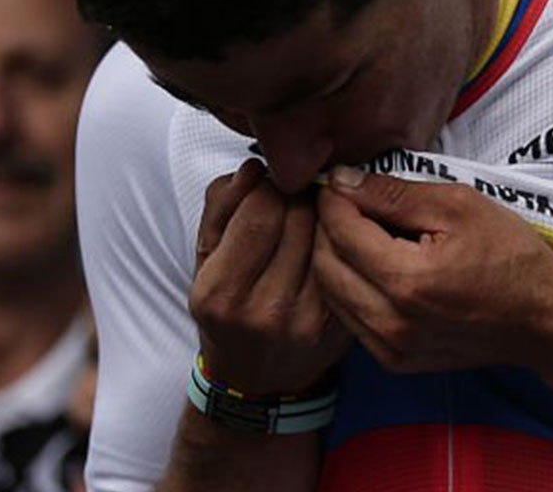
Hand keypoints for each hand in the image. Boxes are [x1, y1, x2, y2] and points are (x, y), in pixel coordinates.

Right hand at [189, 159, 350, 395]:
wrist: (255, 382)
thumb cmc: (227, 309)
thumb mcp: (205, 259)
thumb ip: (222, 206)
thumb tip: (253, 170)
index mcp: (220, 293)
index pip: (259, 213)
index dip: (270, 184)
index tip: (271, 179)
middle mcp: (264, 311)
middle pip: (299, 219)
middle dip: (299, 193)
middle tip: (298, 189)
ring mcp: (307, 321)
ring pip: (328, 236)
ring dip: (324, 212)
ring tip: (314, 210)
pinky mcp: (339, 324)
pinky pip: (347, 261)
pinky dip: (341, 240)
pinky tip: (333, 237)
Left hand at [313, 166, 552, 373]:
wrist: (544, 320)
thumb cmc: (511, 256)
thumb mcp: (459, 206)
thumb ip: (394, 194)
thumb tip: (343, 181)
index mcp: (407, 280)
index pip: (341, 231)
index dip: (333, 199)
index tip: (340, 180)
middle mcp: (391, 322)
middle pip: (324, 265)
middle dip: (326, 227)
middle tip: (346, 203)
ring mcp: (391, 348)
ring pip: (330, 295)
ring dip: (335, 258)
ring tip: (360, 231)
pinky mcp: (395, 361)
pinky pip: (350, 319)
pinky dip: (349, 288)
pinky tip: (373, 267)